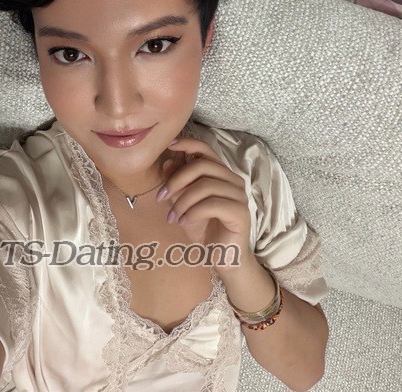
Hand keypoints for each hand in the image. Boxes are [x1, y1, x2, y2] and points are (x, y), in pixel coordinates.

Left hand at [158, 138, 252, 271]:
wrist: (220, 257)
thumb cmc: (203, 228)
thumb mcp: (183, 203)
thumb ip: (176, 183)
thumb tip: (166, 162)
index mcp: (221, 174)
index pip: (206, 149)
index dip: (188, 144)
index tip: (169, 146)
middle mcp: (233, 180)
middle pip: (202, 165)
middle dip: (176, 179)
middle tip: (160, 197)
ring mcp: (239, 195)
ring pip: (205, 185)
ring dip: (182, 200)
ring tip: (172, 216)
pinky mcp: (240, 212)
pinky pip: (212, 204)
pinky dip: (193, 212)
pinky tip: (184, 222)